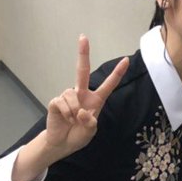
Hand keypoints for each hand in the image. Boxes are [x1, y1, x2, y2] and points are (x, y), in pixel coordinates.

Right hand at [42, 35, 128, 156]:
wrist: (62, 143)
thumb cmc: (78, 135)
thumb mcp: (90, 131)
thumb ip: (90, 122)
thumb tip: (83, 111)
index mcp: (96, 100)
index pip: (109, 84)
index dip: (117, 73)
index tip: (126, 60)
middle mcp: (82, 94)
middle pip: (82, 70)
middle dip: (82, 53)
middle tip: (83, 37)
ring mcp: (68, 96)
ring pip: (72, 95)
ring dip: (74, 111)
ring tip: (73, 120)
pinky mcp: (55, 102)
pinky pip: (61, 103)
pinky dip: (65, 113)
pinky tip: (65, 119)